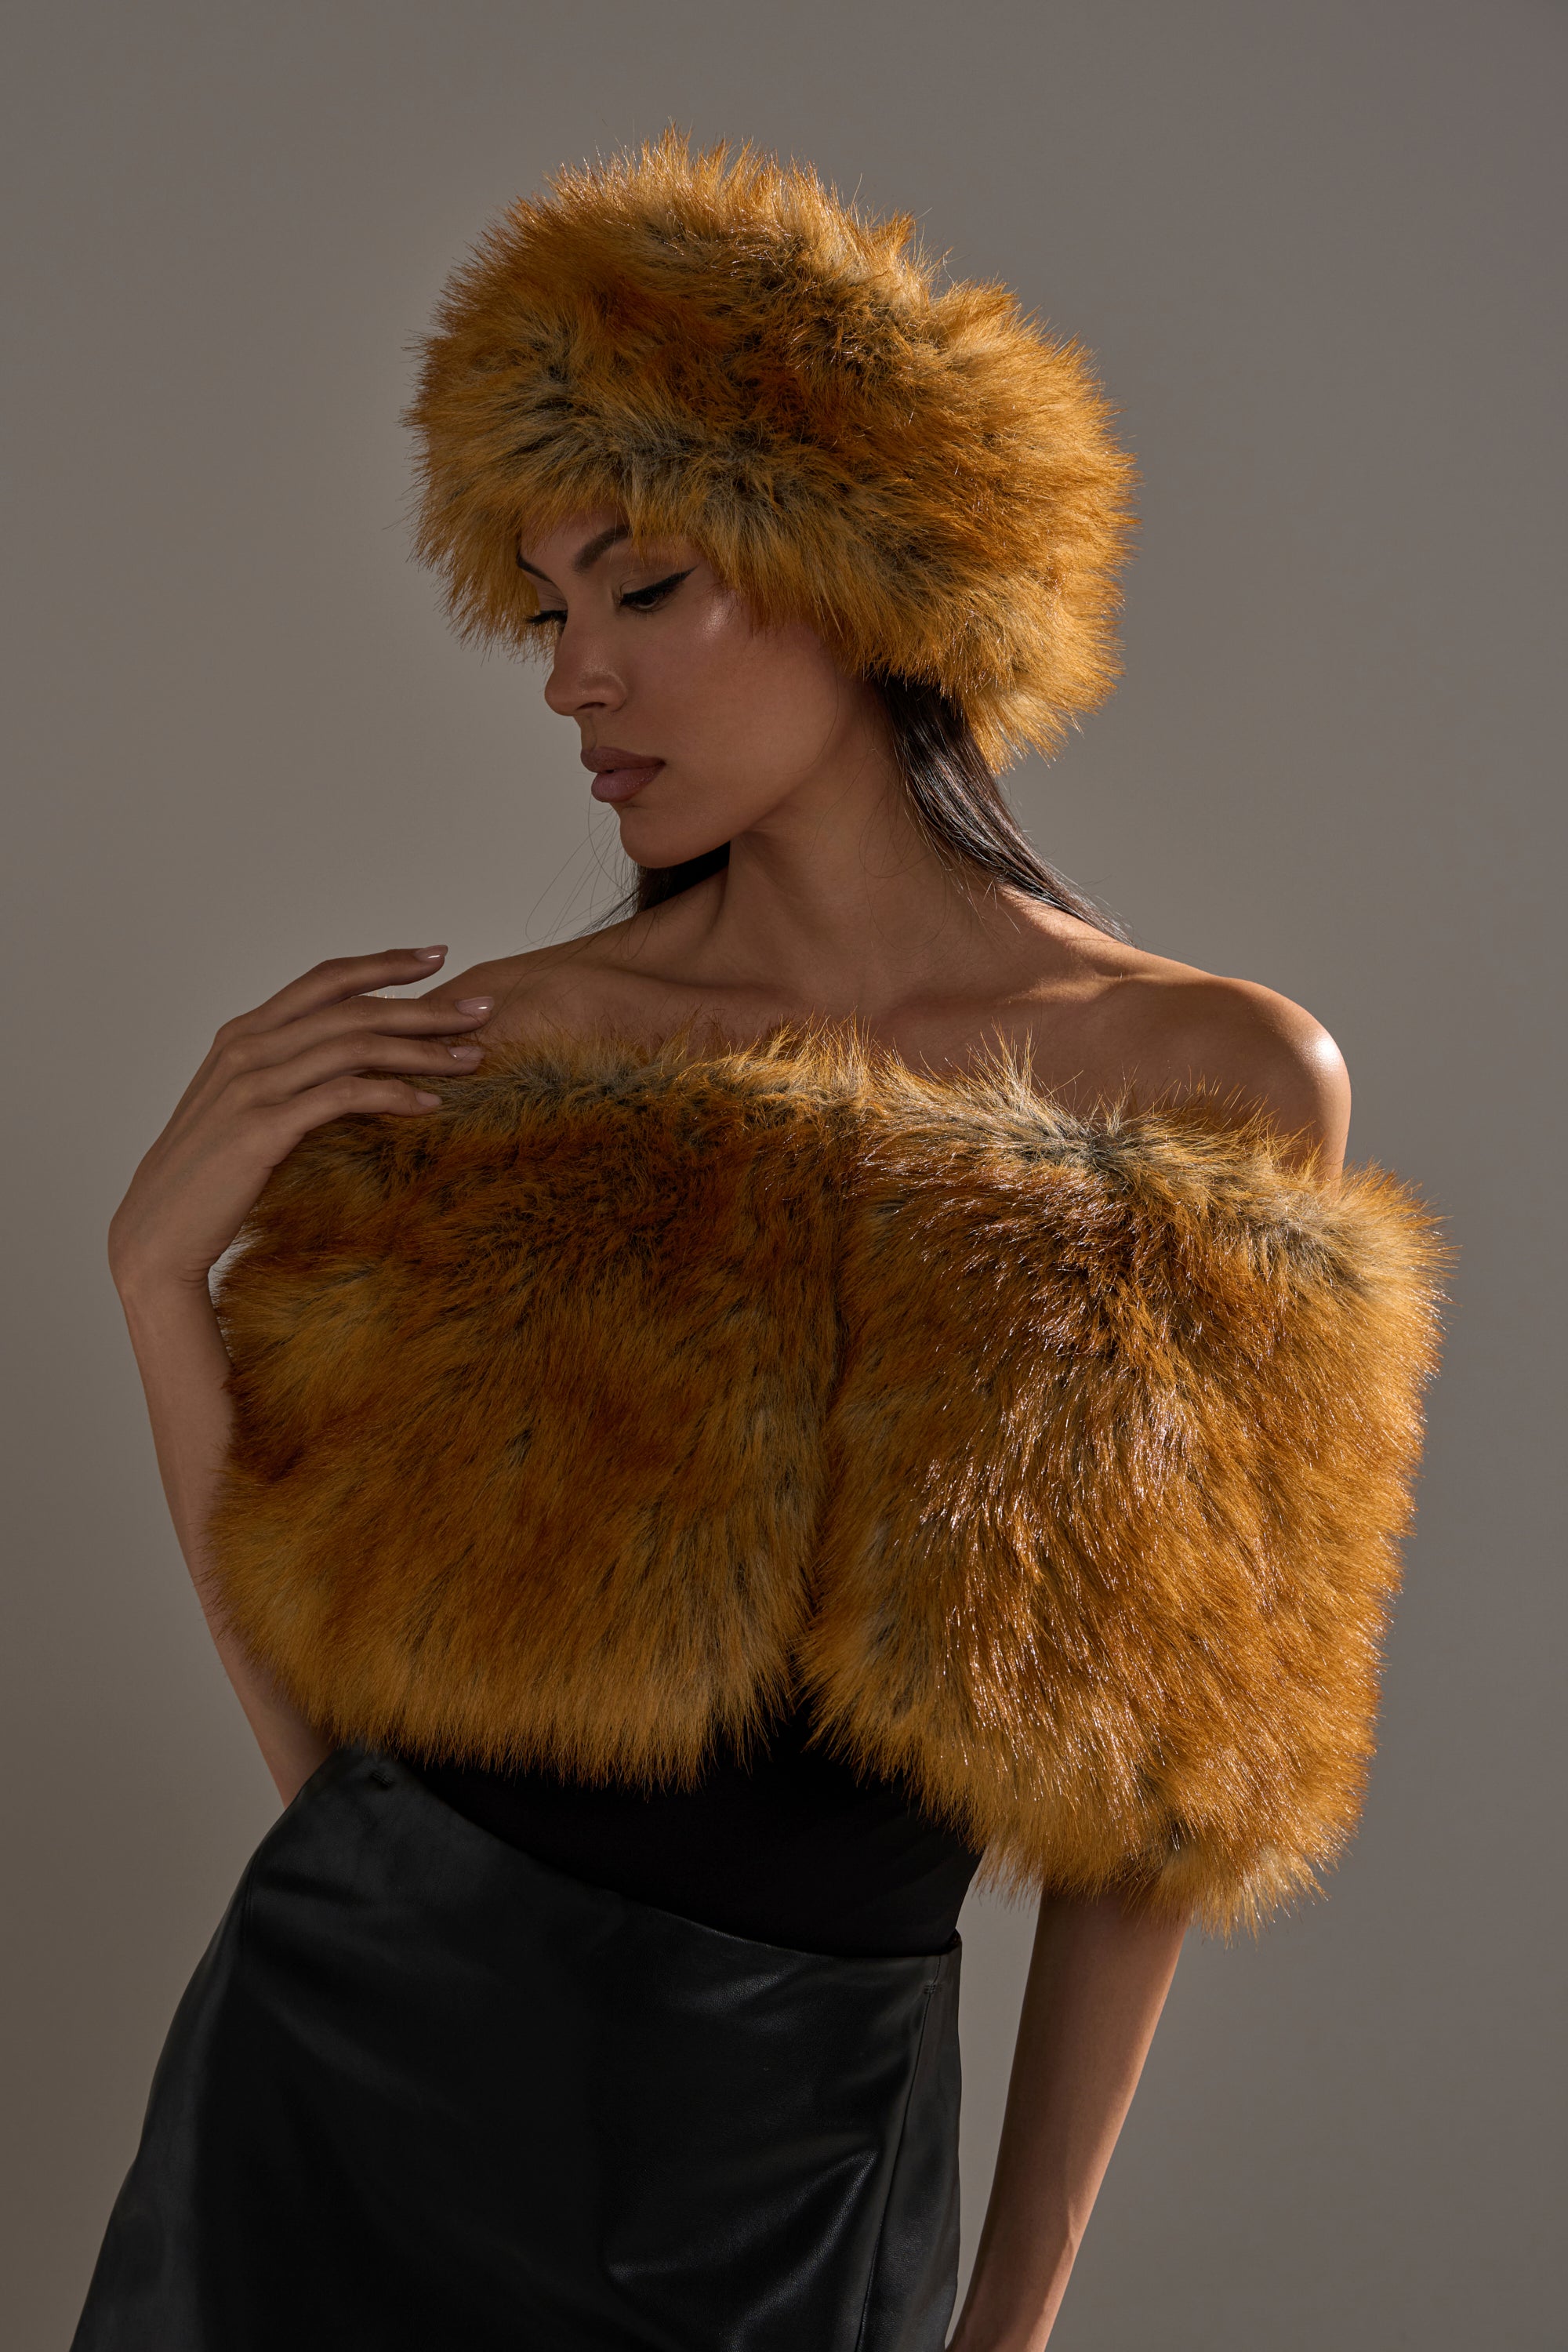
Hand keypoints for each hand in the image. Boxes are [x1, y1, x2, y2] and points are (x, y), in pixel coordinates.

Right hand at [108, 947, 491, 1299]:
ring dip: (421, 1051)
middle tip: (482, 1011)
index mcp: (243, 1033)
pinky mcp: (262, 1127)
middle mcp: (246, 1047)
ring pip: (354, 1047)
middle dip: (425, 1006)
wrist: (158, 1231)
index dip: (383, 963)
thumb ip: (286, 1073)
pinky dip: (392, 1096)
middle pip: (352, 1009)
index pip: (325, 979)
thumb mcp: (245, 1106)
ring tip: (472, 1059)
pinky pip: (342, 1098)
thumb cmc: (210, 1175)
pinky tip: (429, 1106)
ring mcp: (252, 1085)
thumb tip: (348, 1062)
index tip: (438, 954)